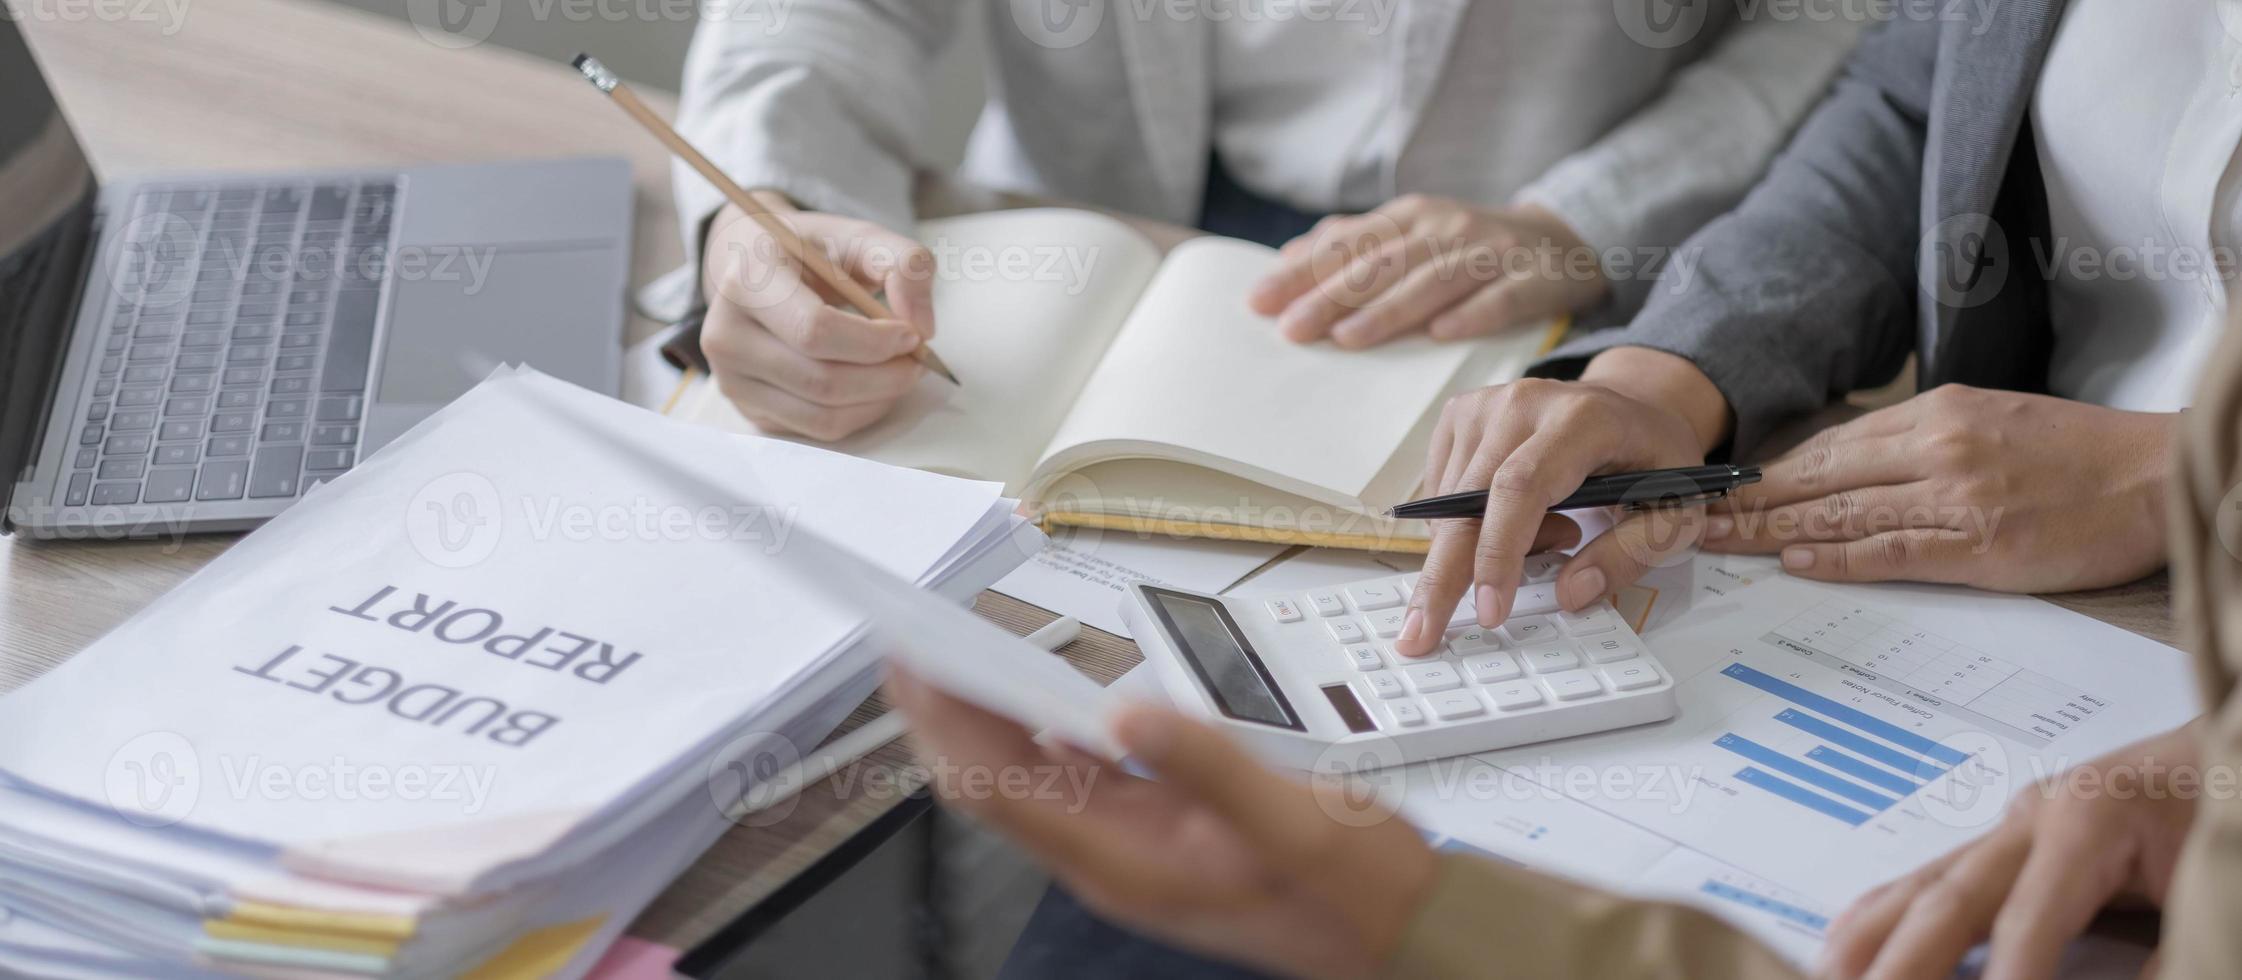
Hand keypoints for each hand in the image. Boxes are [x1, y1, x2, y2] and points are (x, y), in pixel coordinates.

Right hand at [700, 202, 936, 439]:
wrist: (755, 267)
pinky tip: (872, 385)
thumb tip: (922, 328)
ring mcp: (730, 378)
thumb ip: (905, 264)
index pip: (814, 331)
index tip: (911, 335)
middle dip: (886, 377)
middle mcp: (725, 334)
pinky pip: (816, 429)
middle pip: (822, 381)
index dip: (874, 342)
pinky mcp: (746, 407)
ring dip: (878, 399)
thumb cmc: (811, 252)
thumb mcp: (861, 236)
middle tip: (917, 360)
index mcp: (747, 280)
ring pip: (823, 415)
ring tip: (900, 371)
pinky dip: (859, 413)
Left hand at [886, 668, 1438, 979]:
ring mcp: (1127, 848)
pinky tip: (1034, 692)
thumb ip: (1209, 764)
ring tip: (955, 654)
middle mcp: (1110, 860)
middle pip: (997, 781)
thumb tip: (1126, 711)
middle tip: (915, 642)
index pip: (998, 788)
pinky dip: (1041, 728)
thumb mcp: (1293, 820)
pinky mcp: (1151, 831)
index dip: (944, 723)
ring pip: (1028, 776)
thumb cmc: (1352, 888)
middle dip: (948, 712)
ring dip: (986, 717)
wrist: (1399, 930)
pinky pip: (1073, 777)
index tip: (913, 662)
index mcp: (1125, 864)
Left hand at [1248, 196, 1606, 348]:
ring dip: (1389, 310)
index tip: (1260, 301)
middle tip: (1292, 329)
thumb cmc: (1467, 247)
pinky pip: (1500, 300)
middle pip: (1382, 264)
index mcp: (1410, 217)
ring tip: (1348, 337)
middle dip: (1332, 296)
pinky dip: (1471, 314)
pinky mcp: (1533, 280)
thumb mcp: (1411, 234)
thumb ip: (1353, 243)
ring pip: (1433, 281)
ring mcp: (1491, 253)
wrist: (1563, 242)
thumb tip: (1288, 257)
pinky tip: (1441, 333)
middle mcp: (1446, 229)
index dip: (1302, 273)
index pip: (1347, 245)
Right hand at [1396, 347, 1731, 656]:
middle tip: (1421, 633)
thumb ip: (1631, 553)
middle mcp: (1524, 403)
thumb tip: (1572, 593)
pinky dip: (1466, 526)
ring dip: (1480, 548)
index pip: (1522, 488)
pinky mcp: (1459, 415)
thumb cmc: (1651, 459)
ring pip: (1451, 504)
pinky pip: (1442, 493)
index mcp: (1582, 418)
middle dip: (1443, 576)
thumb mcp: (1675, 511)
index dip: (1499, 553)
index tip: (1490, 611)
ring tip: (1554, 534)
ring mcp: (1485, 406)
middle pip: (1466, 500)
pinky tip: (1518, 518)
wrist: (1629, 406)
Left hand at [1701, 385, 2172, 590]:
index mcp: (1936, 413)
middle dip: (1748, 501)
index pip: (1828, 446)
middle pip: (1819, 477)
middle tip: (1688, 519)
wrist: (2157, 475)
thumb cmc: (2076, 455)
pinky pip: (1893, 550)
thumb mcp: (1988, 422)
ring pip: (1843, 512)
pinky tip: (1795, 560)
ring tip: (1718, 542)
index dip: (1765, 472)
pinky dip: (1838, 556)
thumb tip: (1843, 467)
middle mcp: (1937, 448)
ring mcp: (1956, 497)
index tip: (1717, 490)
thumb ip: (1917, 442)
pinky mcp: (1980, 544)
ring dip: (1772, 530)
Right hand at [1821, 723, 2200, 978]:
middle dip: (1905, 961)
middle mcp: (2036, 813)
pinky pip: (1933, 879)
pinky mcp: (2013, 842)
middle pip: (1951, 897)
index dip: (2009, 974)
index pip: (2029, 916)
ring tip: (1826, 978)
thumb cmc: (2231, 803)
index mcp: (2091, 815)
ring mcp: (2015, 823)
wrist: (2238, 749)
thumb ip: (2175, 954)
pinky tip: (1846, 945)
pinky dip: (1883, 916)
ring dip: (1870, 939)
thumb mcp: (2218, 885)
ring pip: (1925, 885)